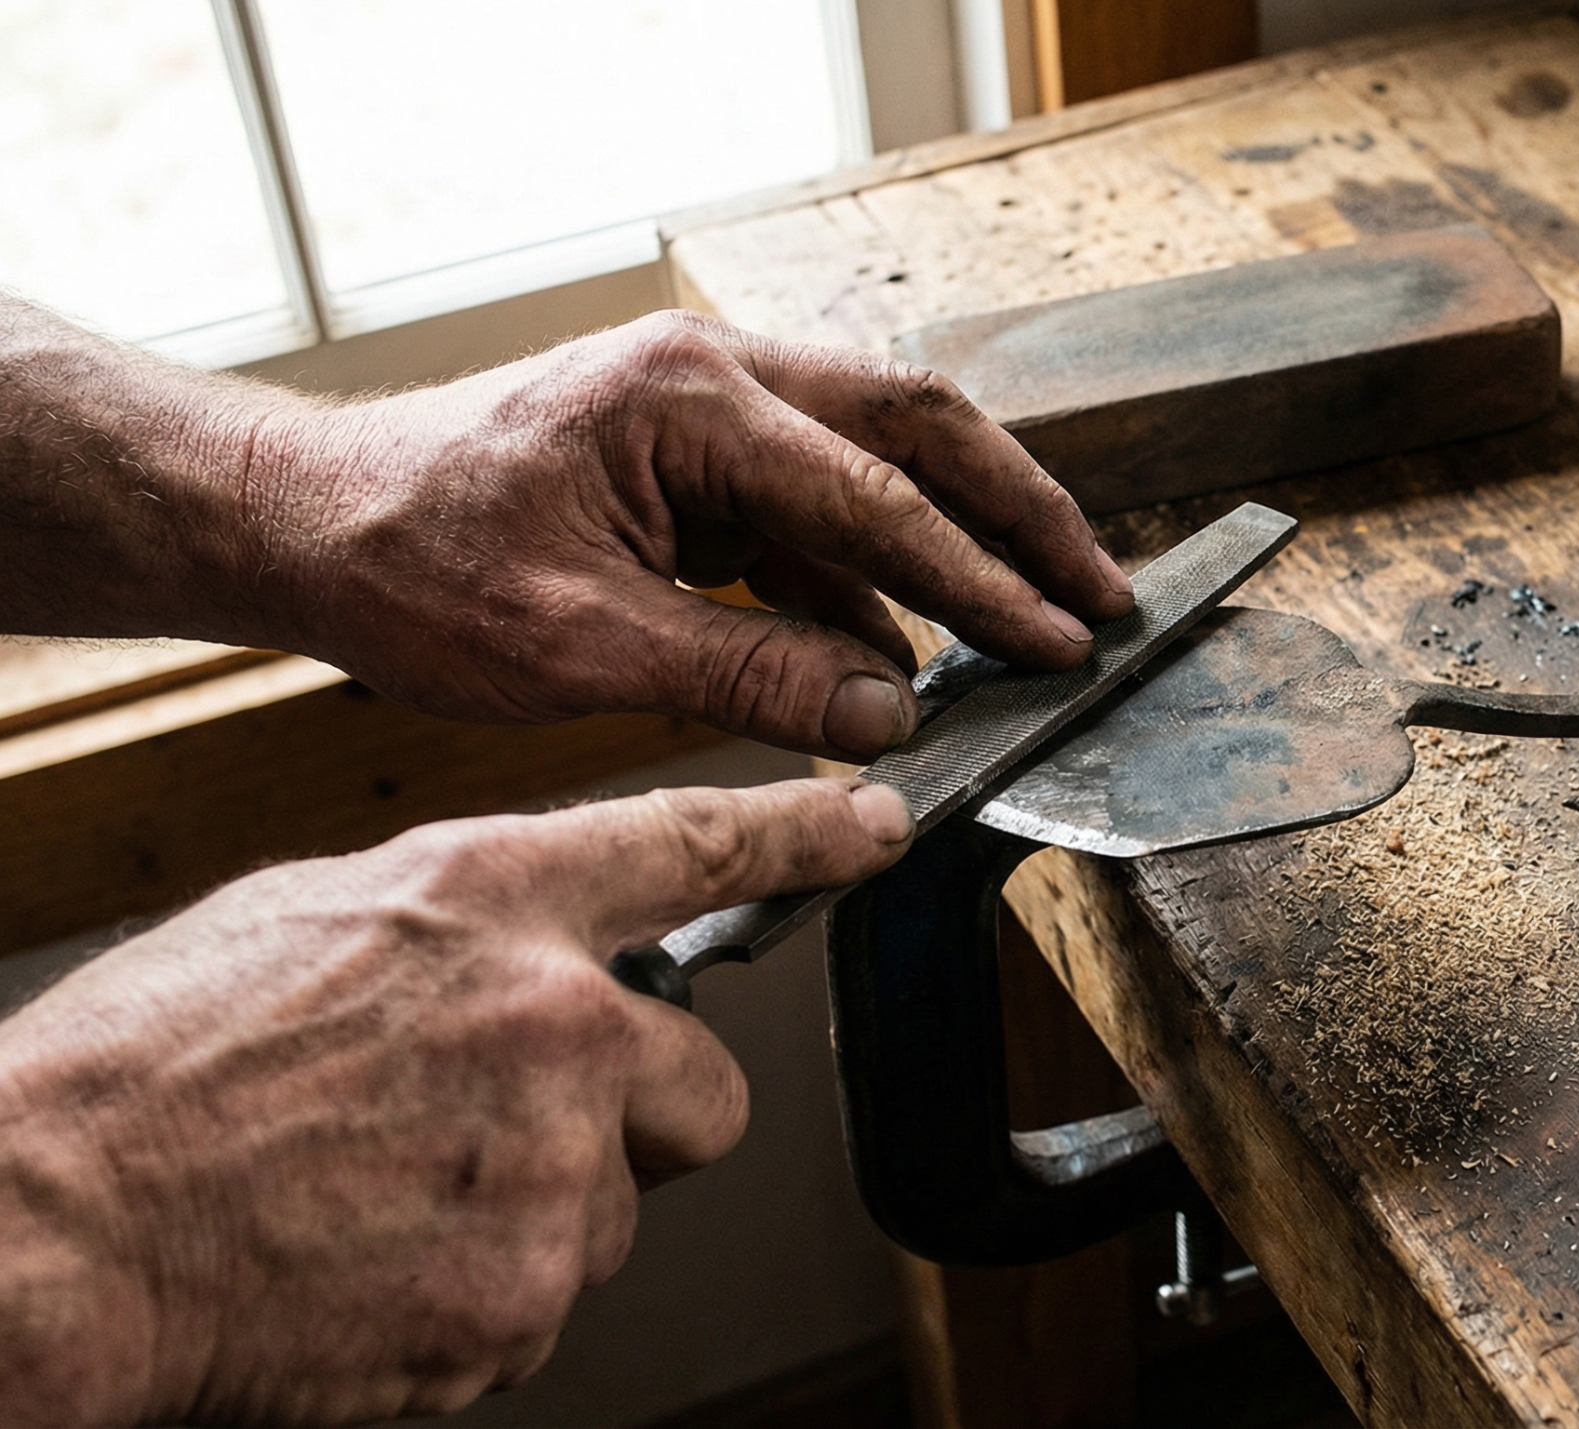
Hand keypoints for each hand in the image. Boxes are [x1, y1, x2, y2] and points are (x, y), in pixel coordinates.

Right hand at [0, 777, 910, 1423]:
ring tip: (387, 1203)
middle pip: (706, 1088)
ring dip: (534, 1215)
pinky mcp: (524, 1296)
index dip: (803, 838)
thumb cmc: (151, 1076)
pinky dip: (475, 1296)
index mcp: (488, 904)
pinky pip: (546, 1299)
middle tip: (507, 1137)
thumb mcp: (308, 923)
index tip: (873, 828)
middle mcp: (553, 1022)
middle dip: (635, 1121)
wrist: (55, 1231)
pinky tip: (370, 1266)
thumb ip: (462, 931)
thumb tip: (538, 956)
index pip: (694, 847)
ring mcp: (551, 1166)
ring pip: (617, 1209)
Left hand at [256, 310, 1132, 759]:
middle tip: (1103, 594)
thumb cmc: (412, 563)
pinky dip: (878, 579)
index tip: (1060, 645)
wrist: (309, 524)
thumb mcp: (580, 645)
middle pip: (920, 427)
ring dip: (961, 543)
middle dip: (1021, 515)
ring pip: (884, 460)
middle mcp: (717, 374)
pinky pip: (821, 511)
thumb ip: (751, 675)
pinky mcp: (701, 459)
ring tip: (1037, 625)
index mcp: (689, 396)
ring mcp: (712, 409)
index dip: (981, 584)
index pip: (877, 497)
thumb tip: (890, 718)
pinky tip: (912, 655)